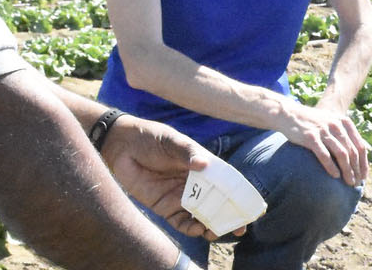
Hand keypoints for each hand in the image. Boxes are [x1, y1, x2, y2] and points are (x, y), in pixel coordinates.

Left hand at [100, 115, 239, 239]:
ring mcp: (181, 196)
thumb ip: (187, 153)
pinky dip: (191, 228)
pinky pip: (181, 222)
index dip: (238, 197)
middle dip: (228, 217)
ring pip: (201, 216)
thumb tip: (203, 164)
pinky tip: (197, 229)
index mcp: (203, 166)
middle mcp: (195, 183)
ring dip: (211, 226)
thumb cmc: (151, 138)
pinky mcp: (165, 207)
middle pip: (217, 204)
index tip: (250, 209)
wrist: (121, 147)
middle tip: (239, 229)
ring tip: (216, 232)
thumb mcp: (171, 141)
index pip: (226, 184)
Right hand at [276, 100, 368, 185]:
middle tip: (356, 184)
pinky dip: (331, 167)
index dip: (364, 163)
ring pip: (341, 154)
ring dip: (347, 171)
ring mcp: (324, 130)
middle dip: (357, 170)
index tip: (364, 177)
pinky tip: (335, 176)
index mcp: (345, 122)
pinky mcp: (311, 137)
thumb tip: (368, 149)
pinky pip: (324, 155)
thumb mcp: (334, 122)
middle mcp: (336, 125)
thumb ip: (349, 134)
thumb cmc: (315, 122)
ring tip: (349, 182)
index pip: (360, 146)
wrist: (290, 114)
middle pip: (352, 152)